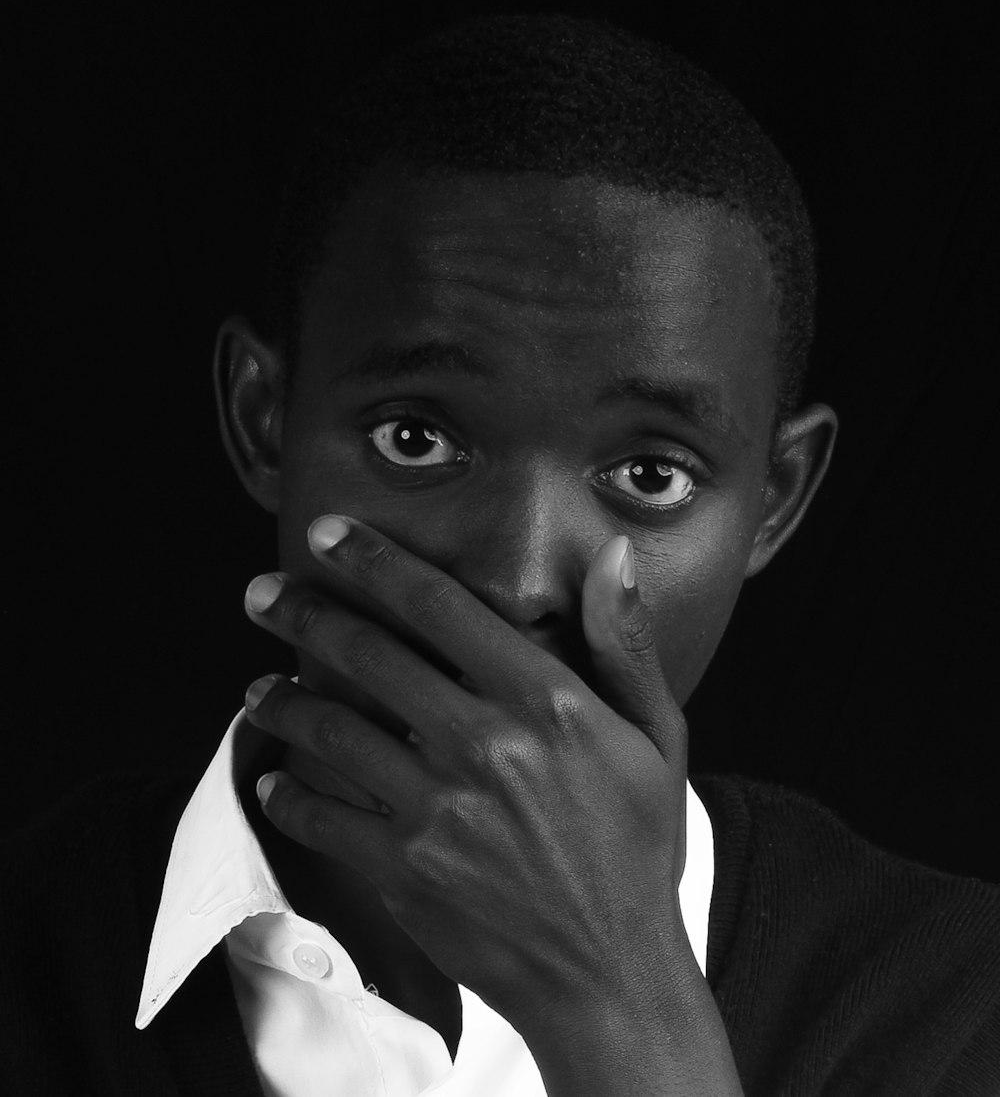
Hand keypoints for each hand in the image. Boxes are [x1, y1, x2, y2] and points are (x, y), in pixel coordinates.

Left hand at [243, 516, 741, 1095]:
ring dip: (280, 700)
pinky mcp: (404, 872)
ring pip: (331, 730)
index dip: (375, 561)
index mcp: (547, 702)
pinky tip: (273, 781)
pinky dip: (285, 795)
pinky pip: (322, 817)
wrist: (612, 975)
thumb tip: (613, 556)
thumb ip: (626, 643)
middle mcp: (486, 746)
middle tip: (262, 593)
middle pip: (369, 654)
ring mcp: (439, 812)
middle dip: (303, 613)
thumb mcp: (656, 736)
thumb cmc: (637, 846)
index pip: (441, 606)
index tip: (328, 534)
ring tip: (256, 686)